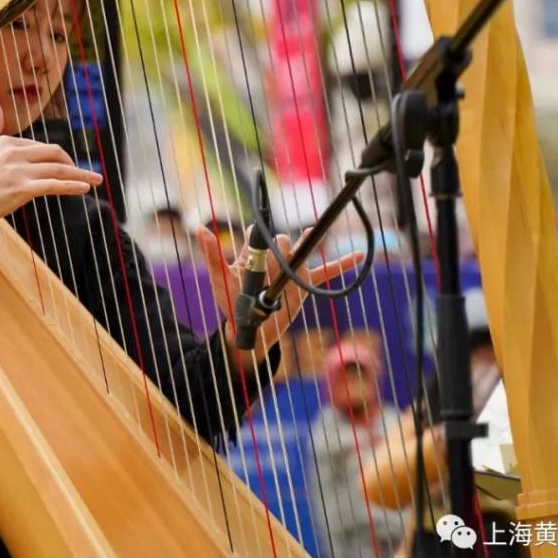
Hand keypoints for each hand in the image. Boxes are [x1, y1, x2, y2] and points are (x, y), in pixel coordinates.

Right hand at [0, 105, 101, 261]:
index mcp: (5, 142)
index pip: (39, 147)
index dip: (55, 158)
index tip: (65, 166)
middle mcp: (14, 152)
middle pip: (55, 153)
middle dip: (74, 163)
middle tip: (86, 173)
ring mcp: (19, 171)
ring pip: (58, 169)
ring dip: (80, 175)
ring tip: (95, 179)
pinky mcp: (21, 189)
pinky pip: (53, 185)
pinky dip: (71, 186)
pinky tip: (84, 188)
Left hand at [195, 223, 364, 364]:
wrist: (250, 329)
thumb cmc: (232, 302)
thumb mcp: (220, 279)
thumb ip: (212, 255)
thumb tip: (199, 228)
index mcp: (253, 253)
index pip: (257, 235)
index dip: (257, 236)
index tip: (257, 234)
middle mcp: (274, 257)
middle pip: (282, 243)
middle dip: (281, 248)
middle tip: (277, 259)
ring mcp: (291, 271)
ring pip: (302, 253)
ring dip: (304, 247)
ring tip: (310, 235)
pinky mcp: (303, 286)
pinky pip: (325, 273)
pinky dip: (342, 264)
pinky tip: (358, 255)